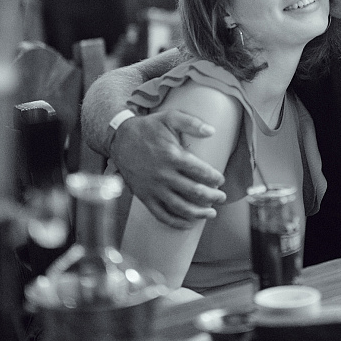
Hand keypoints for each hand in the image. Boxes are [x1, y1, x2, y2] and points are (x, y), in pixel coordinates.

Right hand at [111, 108, 226, 228]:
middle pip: (194, 192)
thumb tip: (212, 131)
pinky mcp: (144, 196)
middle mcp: (164, 175)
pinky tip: (188, 223)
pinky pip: (161, 214)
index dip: (214, 178)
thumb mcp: (169, 117)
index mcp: (172, 156)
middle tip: (221, 197)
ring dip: (198, 212)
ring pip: (180, 207)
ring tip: (211, 213)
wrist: (119, 139)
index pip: (200, 171)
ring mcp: (153, 188)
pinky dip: (176, 222)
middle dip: (212, 197)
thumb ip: (191, 123)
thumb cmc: (147, 128)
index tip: (221, 180)